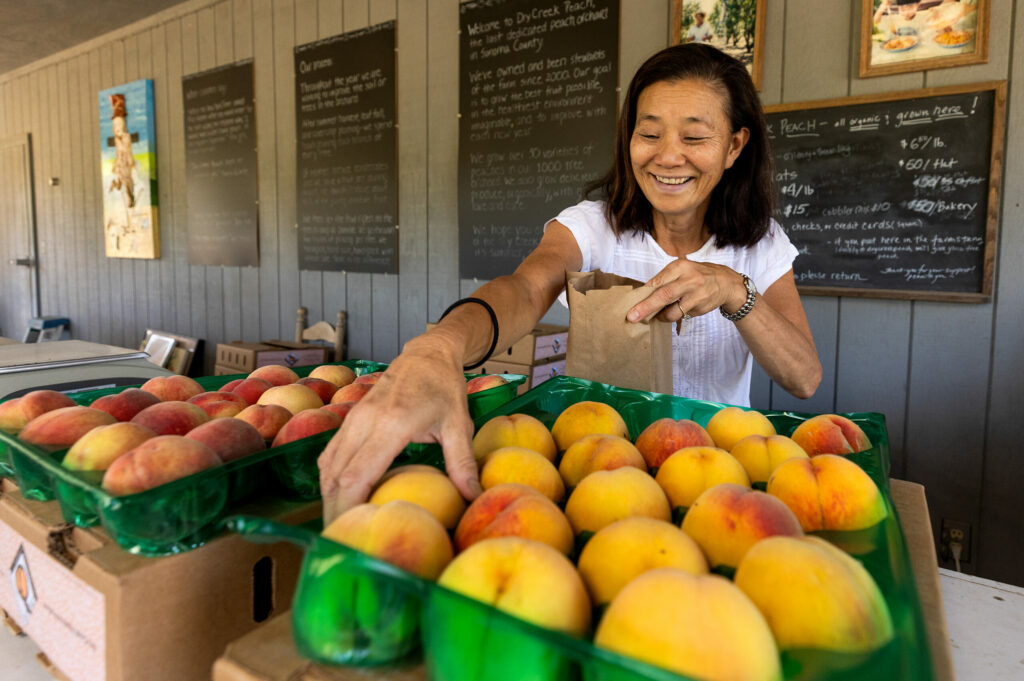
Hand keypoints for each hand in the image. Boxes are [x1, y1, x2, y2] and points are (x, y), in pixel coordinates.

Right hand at [317, 337, 482, 523]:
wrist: (426, 353)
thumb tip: (474, 498)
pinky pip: (331, 454)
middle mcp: (364, 422)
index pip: (356, 475)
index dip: (348, 507)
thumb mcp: (459, 424)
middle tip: (340, 544)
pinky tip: (339, 498)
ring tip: (338, 528)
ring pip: (328, 466)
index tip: (351, 534)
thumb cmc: (445, 388)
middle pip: (335, 476)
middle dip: (334, 512)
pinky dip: (330, 479)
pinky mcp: (350, 418)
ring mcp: (353, 418)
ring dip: (328, 498)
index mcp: (390, 425)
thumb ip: (462, 463)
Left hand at [625, 258, 746, 323]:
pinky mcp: (701, 307)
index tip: (631, 304)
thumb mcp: (682, 270)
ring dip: (662, 316)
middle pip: (664, 295)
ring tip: (660, 315)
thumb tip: (642, 296)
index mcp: (680, 267)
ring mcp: (697, 295)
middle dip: (646, 308)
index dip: (643, 295)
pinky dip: (676, 316)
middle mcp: (689, 279)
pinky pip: (682, 316)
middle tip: (632, 317)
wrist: (726, 283)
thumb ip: (664, 280)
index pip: (657, 281)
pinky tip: (680, 309)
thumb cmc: (697, 275)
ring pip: (673, 311)